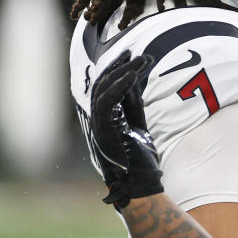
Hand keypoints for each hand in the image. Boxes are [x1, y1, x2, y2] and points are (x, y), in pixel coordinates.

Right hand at [90, 51, 163, 209]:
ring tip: (140, 59)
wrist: (139, 186)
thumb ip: (133, 104)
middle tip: (134, 51)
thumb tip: (135, 78)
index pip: (105, 87)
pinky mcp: (104, 131)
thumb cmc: (140, 159)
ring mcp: (98, 126)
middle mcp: (96, 120)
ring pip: (103, 90)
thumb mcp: (138, 124)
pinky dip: (119, 85)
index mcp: (104, 118)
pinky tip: (133, 74)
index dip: (117, 68)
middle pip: (101, 84)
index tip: (132, 54)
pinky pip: (108, 102)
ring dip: (123, 71)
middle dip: (118, 65)